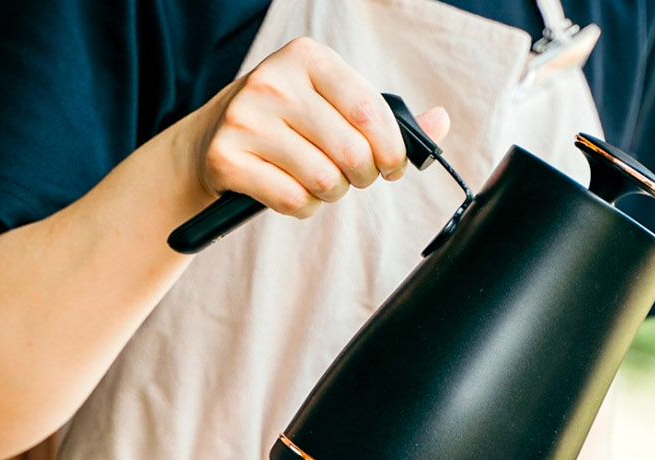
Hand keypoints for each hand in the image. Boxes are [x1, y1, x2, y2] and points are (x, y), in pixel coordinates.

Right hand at [187, 37, 452, 218]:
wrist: (212, 138)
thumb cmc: (291, 123)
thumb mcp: (334, 105)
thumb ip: (387, 117)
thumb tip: (441, 122)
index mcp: (307, 57)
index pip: (369, 112)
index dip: (392, 151)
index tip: (392, 166)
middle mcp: (272, 81)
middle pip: (351, 152)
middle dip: (362, 176)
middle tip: (351, 176)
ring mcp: (245, 119)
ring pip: (325, 181)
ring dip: (332, 194)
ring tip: (318, 181)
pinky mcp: (226, 158)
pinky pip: (293, 201)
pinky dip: (303, 208)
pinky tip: (291, 192)